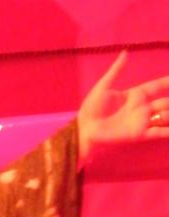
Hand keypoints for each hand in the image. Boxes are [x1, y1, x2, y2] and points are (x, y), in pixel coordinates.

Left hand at [77, 51, 168, 167]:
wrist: (85, 130)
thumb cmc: (91, 109)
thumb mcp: (103, 86)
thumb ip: (116, 70)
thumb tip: (125, 52)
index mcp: (135, 95)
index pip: (157, 86)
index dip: (168, 82)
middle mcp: (141, 108)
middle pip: (165, 102)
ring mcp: (141, 121)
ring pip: (165, 116)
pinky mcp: (139, 134)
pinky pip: (158, 133)